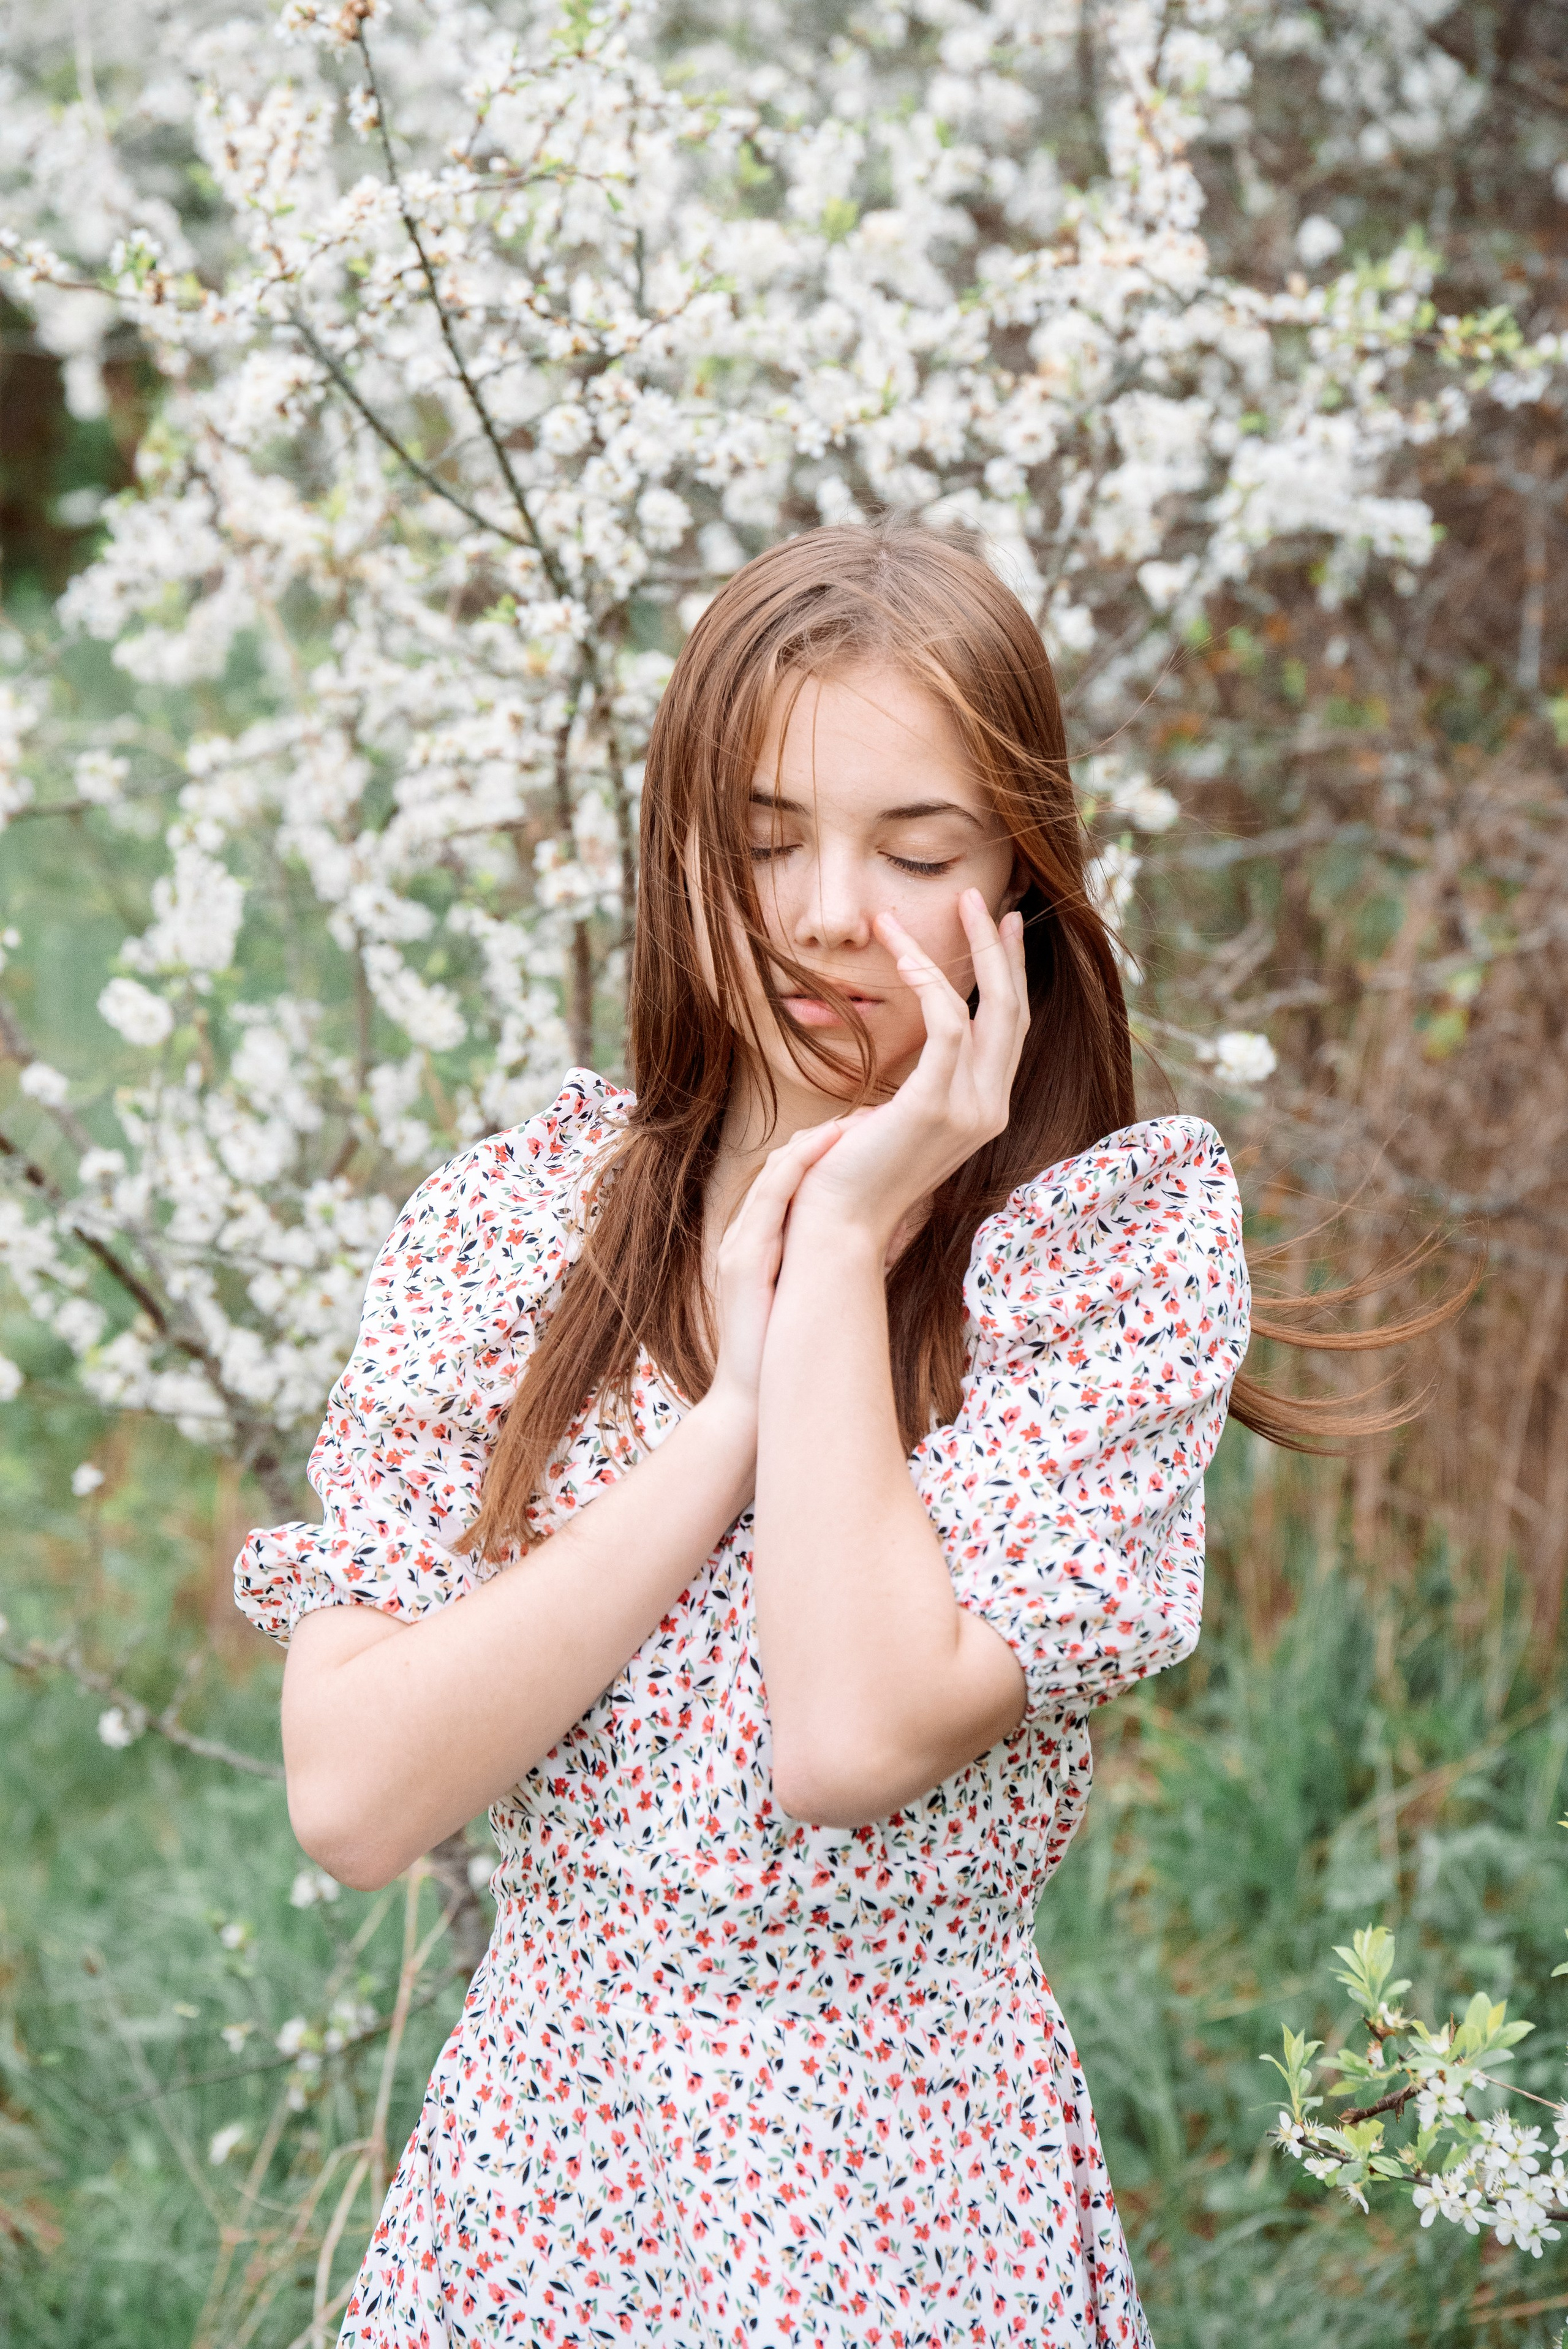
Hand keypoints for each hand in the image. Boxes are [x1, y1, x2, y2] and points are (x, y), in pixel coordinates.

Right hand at [706, 1118, 847, 1418]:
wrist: (755, 1404)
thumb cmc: (788, 1356)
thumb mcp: (816, 1296)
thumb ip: (838, 1265)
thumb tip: (891, 1239)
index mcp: (762, 1243)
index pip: (793, 1180)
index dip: (828, 1150)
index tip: (869, 1131)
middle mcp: (747, 1236)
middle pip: (784, 1166)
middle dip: (826, 1135)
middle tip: (870, 1113)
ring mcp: (741, 1245)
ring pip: (776, 1173)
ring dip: (816, 1142)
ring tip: (855, 1120)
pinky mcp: (742, 1260)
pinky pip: (770, 1197)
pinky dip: (799, 1165)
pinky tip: (828, 1145)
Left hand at [787, 889, 1028, 1253]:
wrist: (838, 1221)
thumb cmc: (854, 1168)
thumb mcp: (900, 1114)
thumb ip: (924, 1079)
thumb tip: (923, 1037)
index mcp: (986, 1109)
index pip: (1012, 1028)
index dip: (1011, 973)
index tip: (1002, 926)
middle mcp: (989, 1108)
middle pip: (1013, 1011)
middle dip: (998, 949)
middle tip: (982, 898)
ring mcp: (969, 1110)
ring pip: (984, 1011)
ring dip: (960, 953)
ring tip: (919, 915)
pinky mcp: (935, 1105)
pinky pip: (948, 1025)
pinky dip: (930, 983)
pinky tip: (904, 955)